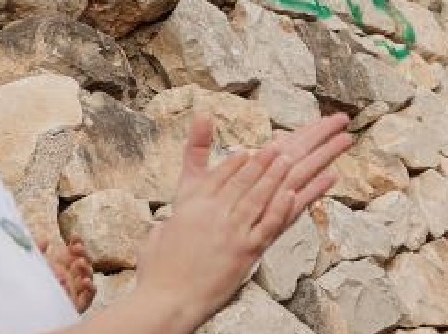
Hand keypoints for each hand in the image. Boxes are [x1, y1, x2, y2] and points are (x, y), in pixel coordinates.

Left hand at [40, 234, 94, 311]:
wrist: (33, 311)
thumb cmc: (35, 288)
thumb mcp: (35, 267)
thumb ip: (38, 252)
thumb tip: (45, 239)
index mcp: (63, 266)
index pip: (74, 251)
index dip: (77, 242)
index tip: (74, 236)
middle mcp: (72, 276)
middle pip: (84, 260)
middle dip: (82, 252)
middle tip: (76, 248)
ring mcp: (77, 289)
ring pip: (88, 276)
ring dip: (86, 268)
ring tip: (79, 263)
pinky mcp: (80, 302)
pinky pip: (90, 294)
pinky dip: (90, 287)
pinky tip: (85, 282)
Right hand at [131, 113, 349, 320]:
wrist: (166, 302)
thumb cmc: (157, 275)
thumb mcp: (155, 237)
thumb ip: (168, 224)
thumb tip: (169, 222)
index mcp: (191, 206)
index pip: (218, 176)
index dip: (235, 162)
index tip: (248, 151)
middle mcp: (214, 213)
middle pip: (242, 180)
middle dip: (261, 161)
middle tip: (276, 146)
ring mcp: (232, 232)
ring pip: (258, 196)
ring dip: (274, 176)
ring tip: (287, 160)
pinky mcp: (247, 252)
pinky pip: (268, 225)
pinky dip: (281, 208)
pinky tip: (292, 194)